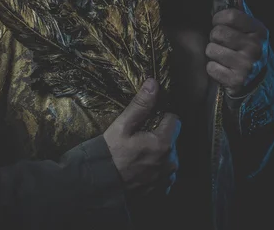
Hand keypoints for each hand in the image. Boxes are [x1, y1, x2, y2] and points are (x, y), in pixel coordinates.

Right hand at [103, 78, 180, 198]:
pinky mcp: (162, 191)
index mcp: (164, 143)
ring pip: (170, 156)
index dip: (161, 117)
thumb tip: (154, 83)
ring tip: (139, 154)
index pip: (174, 119)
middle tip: (140, 138)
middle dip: (160, 135)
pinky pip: (166, 173)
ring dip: (160, 153)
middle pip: (173, 138)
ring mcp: (167, 179)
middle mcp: (171, 162)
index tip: (147, 121)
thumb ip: (141, 104)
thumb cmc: (110, 153)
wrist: (99, 187)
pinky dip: (157, 169)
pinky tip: (141, 168)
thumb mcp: (123, 125)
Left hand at [205, 0, 268, 96]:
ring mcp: (246, 65)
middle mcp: (255, 47)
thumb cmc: (249, 49)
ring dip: (213, 53)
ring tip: (223, 56)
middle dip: (215, 37)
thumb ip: (240, 10)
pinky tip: (224, 69)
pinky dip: (213, 69)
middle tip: (222, 42)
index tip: (219, 23)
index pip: (229, 15)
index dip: (218, 18)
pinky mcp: (236, 81)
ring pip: (211, 50)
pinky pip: (211, 68)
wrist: (259, 81)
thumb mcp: (250, 29)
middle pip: (217, 32)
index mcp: (259, 30)